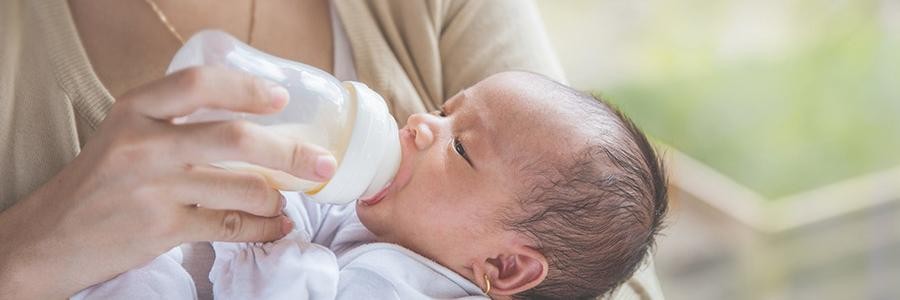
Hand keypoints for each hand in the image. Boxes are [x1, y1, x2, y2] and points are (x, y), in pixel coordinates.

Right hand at [0, 66, 336, 298]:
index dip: (247, 89)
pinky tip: (276, 226)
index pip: (199, 84)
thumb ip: (178, 123)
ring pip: (242, 187)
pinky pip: (231, 226)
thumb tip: (256, 126)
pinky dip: (263, 227)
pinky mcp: (162, 229)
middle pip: (235, 139)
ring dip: (278, 196)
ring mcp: (153, 189)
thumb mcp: (126, 135)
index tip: (281, 99)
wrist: (48, 238)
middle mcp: (144, 145)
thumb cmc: (100, 182)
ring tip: (287, 198)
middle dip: (291, 152)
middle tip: (321, 162)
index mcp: (136, 111)